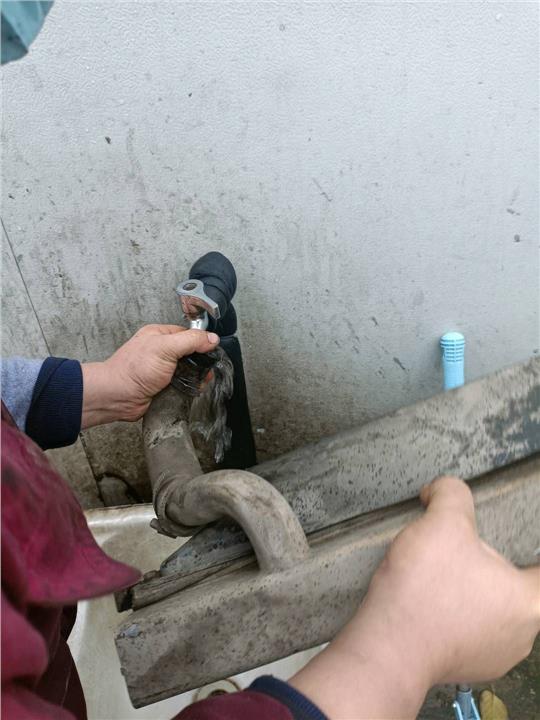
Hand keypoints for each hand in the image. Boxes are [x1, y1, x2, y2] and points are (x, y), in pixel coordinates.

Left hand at [81, 325, 218, 427]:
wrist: (117, 397)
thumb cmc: (132, 370)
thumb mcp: (165, 348)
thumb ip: (190, 340)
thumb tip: (211, 338)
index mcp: (159, 335)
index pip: (188, 334)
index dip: (201, 342)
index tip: (211, 351)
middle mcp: (160, 351)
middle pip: (189, 353)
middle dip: (200, 362)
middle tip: (207, 370)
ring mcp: (161, 369)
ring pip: (187, 371)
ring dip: (195, 377)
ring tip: (200, 382)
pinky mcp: (162, 386)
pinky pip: (181, 385)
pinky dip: (188, 388)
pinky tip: (191, 390)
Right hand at [290, 476, 539, 718]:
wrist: (388, 644)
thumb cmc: (424, 589)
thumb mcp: (442, 521)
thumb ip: (451, 493)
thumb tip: (441, 489)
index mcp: (530, 601)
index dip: (528, 551)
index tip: (513, 543)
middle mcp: (522, 636)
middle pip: (514, 586)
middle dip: (488, 565)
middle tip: (458, 548)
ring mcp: (495, 656)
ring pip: (491, 609)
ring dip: (470, 591)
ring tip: (437, 574)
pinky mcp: (467, 667)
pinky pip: (468, 630)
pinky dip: (452, 613)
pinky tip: (427, 598)